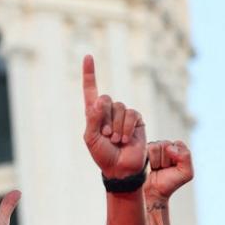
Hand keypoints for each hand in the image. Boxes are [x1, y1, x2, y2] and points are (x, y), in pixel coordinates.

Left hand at [82, 55, 146, 179]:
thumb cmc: (102, 155)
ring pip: (119, 107)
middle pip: (106, 99)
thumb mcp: (91, 138)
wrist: (120, 168)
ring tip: (115, 140)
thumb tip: (99, 101)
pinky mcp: (136, 119)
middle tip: (106, 136)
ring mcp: (123, 114)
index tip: (88, 56)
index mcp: (94, 113)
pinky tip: (125, 139)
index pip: (91, 89)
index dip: (89, 73)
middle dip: (104, 118)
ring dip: (116, 126)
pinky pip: (131, 114)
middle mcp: (108, 111)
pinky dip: (126, 128)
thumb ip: (93, 119)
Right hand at [144, 140, 192, 204]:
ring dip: (156, 161)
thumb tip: (170, 148)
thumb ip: (186, 157)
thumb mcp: (186, 173)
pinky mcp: (143, 152)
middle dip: (165, 159)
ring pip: (155, 147)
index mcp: (177, 150)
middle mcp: (165, 147)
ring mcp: (153, 149)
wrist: (153, 192)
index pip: (177, 144)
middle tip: (164, 169)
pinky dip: (149, 160)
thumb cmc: (169, 184)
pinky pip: (146, 149)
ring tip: (158, 168)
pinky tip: (151, 166)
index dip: (176, 156)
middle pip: (166, 144)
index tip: (173, 166)